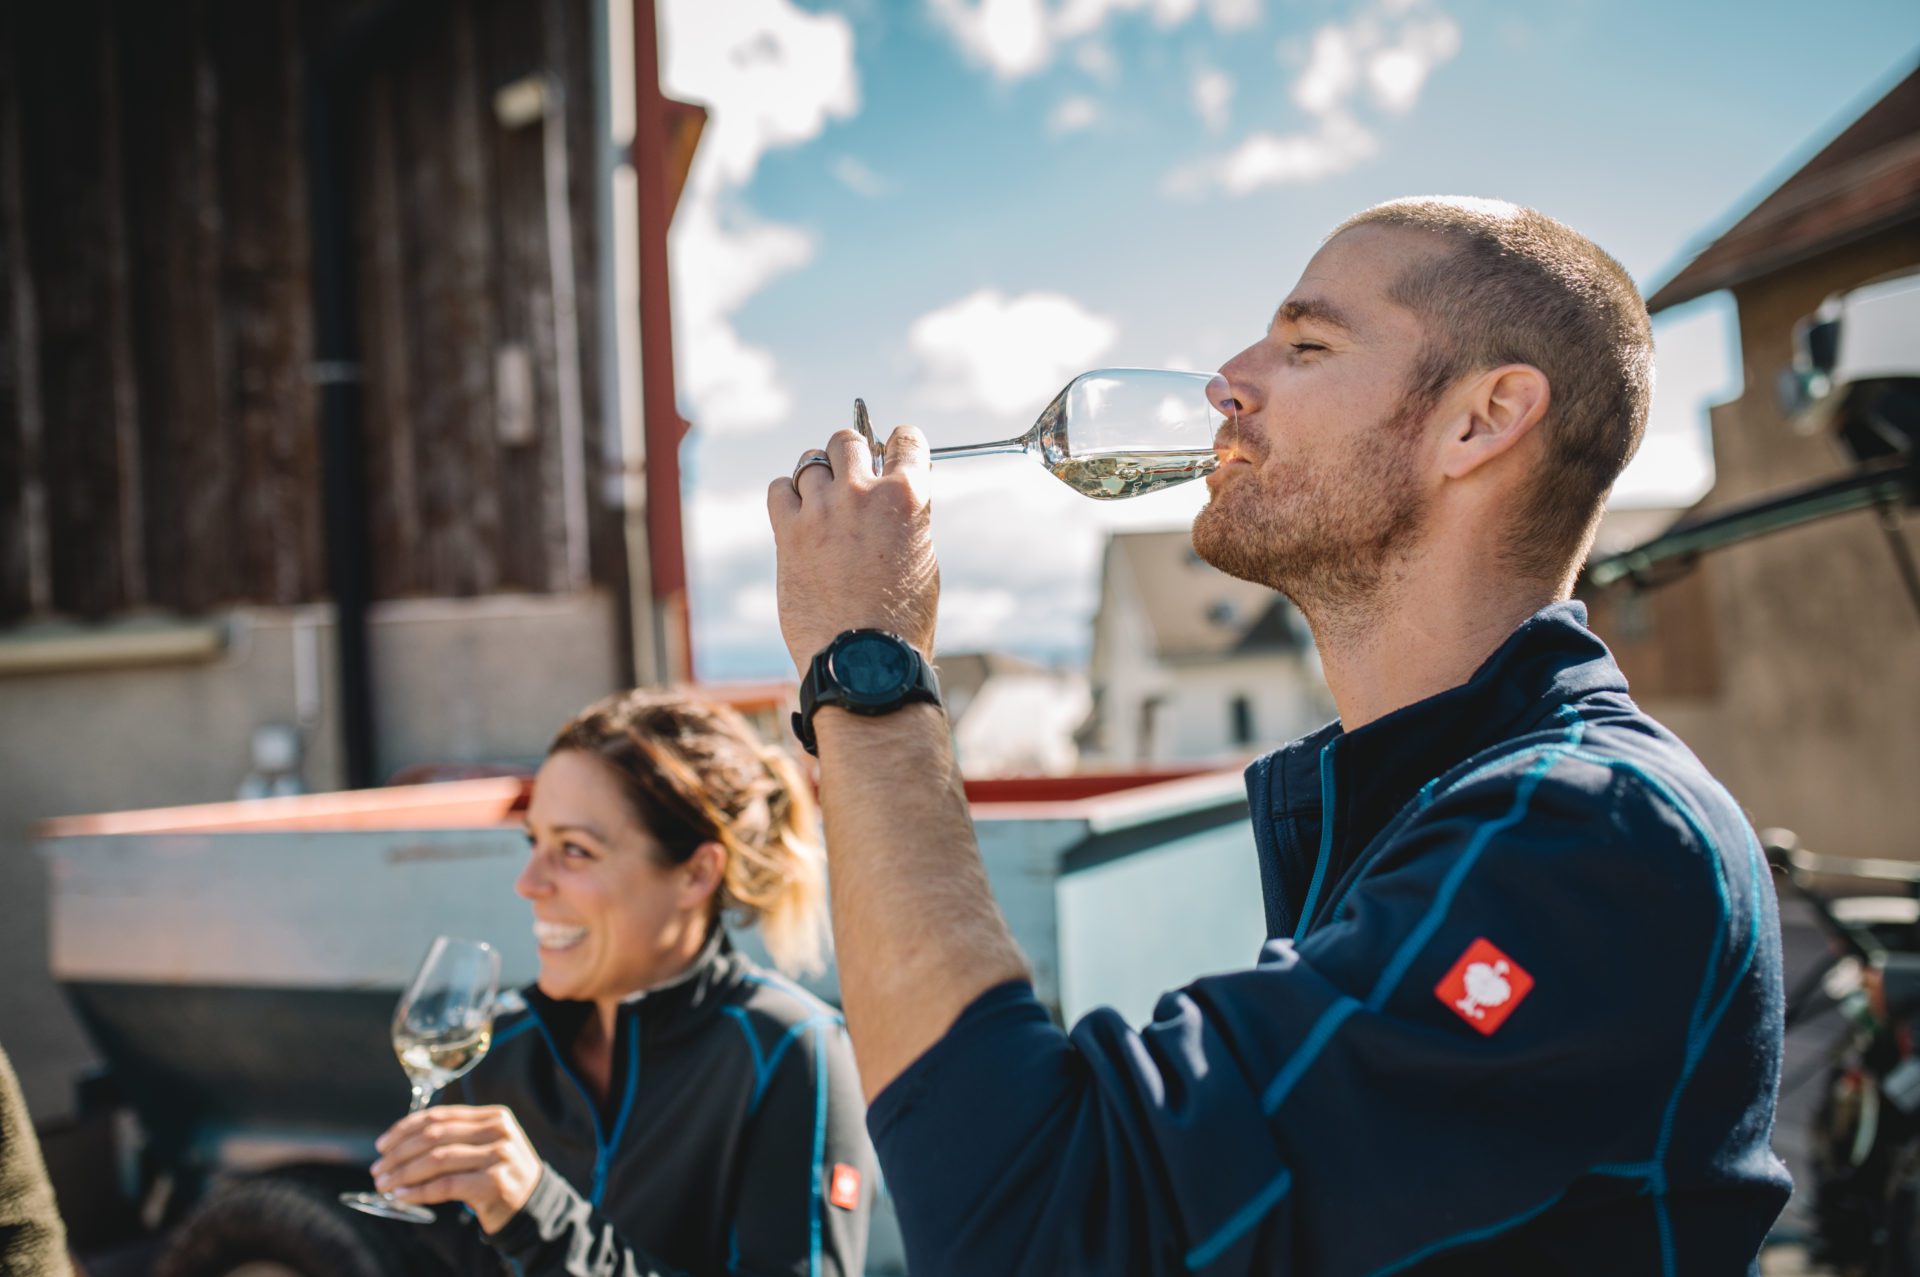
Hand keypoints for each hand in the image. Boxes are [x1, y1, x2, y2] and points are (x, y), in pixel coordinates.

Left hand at [371, 1104, 543, 1234]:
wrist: (534, 1206)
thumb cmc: (499, 1175)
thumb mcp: (484, 1147)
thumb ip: (454, 1138)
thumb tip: (400, 1143)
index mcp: (493, 1117)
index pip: (439, 1115)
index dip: (405, 1128)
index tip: (382, 1145)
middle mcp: (498, 1131)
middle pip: (435, 1136)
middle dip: (399, 1153)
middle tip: (378, 1169)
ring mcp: (499, 1156)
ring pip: (437, 1160)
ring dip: (404, 1173)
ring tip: (385, 1185)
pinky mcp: (495, 1183)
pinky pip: (446, 1186)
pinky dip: (419, 1191)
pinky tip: (402, 1196)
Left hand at [768, 425, 938, 669]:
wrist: (863, 660)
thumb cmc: (901, 621)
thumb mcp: (922, 560)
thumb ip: (906, 519)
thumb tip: (891, 497)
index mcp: (907, 498)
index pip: (906, 440)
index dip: (901, 442)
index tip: (894, 448)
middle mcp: (862, 493)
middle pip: (847, 440)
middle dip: (852, 454)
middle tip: (853, 477)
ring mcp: (820, 510)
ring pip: (810, 462)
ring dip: (819, 476)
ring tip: (824, 503)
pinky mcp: (788, 533)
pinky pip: (778, 490)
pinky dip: (787, 496)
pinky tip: (799, 516)